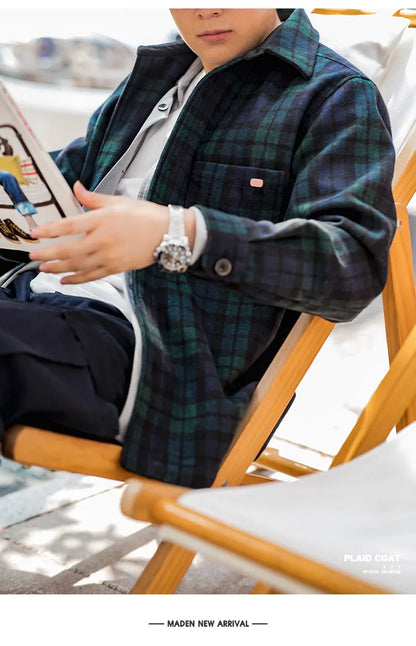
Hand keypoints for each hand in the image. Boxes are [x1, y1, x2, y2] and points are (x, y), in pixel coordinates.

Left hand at [29, 182, 194, 283]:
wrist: (168, 234)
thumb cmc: (145, 215)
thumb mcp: (118, 201)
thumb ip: (93, 198)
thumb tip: (76, 187)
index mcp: (102, 219)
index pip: (69, 226)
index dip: (49, 230)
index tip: (35, 233)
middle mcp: (103, 239)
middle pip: (69, 250)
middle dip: (48, 254)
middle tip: (33, 255)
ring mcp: (109, 256)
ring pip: (78, 265)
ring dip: (58, 268)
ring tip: (44, 268)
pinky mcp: (116, 267)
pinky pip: (92, 276)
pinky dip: (76, 279)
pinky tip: (65, 279)